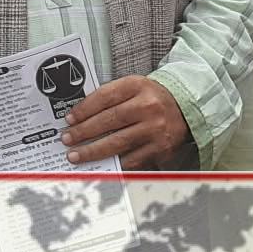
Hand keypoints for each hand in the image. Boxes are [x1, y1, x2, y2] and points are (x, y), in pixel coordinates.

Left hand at [61, 75, 188, 169]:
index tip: (69, 120)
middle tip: (67, 139)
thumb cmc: (151, 98)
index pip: (105, 97)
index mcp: (138, 86)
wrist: (185, 107)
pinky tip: (100, 165)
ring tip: (76, 155)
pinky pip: (132, 159)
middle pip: (110, 120)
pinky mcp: (161, 148)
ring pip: (118, 143)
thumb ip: (109, 98)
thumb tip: (79, 118)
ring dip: (93, 151)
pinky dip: (113, 163)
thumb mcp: (133, 88)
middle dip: (84, 132)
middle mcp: (148, 106)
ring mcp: (156, 128)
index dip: (84, 109)